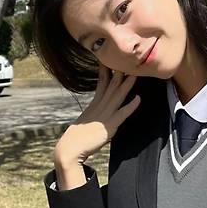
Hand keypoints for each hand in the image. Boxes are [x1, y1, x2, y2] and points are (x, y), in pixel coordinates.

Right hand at [54, 65, 139, 180]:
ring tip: (136, 74)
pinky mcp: (109, 126)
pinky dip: (130, 106)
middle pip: (111, 85)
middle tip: (127, 58)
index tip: (112, 58)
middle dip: (120, 71)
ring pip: (118, 95)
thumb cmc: (76, 138)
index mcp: (94, 104)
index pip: (102, 83)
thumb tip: (96, 110)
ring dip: (127, 84)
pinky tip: (138, 99)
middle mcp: (100, 106)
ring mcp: (105, 115)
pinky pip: (122, 114)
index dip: (108, 70)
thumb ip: (93, 114)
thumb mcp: (86, 120)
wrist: (68, 149)